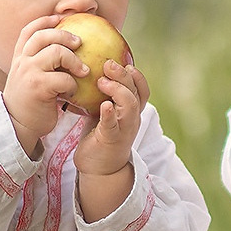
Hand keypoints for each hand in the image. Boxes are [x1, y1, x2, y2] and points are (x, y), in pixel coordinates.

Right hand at [2, 14, 84, 151]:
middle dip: (66, 36)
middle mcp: (22, 61)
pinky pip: (63, 77)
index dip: (46, 21)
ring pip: (56, 52)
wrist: (18, 125)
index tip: (62, 19)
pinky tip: (73, 92)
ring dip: (74, 61)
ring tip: (84, 71)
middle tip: (80, 44)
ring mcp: (29, 73)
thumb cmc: (30, 101)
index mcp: (20, 56)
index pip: (29, 30)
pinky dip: (73, 84)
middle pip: (45, 35)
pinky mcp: (38, 88)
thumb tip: (66, 47)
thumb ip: (40, 62)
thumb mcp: (29, 77)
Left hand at [73, 56, 149, 219]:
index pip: (142, 89)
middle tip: (108, 64)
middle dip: (124, 76)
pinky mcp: (111, 140)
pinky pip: (113, 125)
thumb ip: (103, 95)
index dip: (136, 75)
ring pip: (129, 105)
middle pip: (135, 92)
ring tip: (103, 82)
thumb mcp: (103, 111)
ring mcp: (124, 129)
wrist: (100, 168)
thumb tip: (88, 68)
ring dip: (118, 90)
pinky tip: (104, 105)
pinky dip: (109, 114)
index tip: (124, 62)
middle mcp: (132, 118)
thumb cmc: (100, 136)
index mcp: (131, 111)